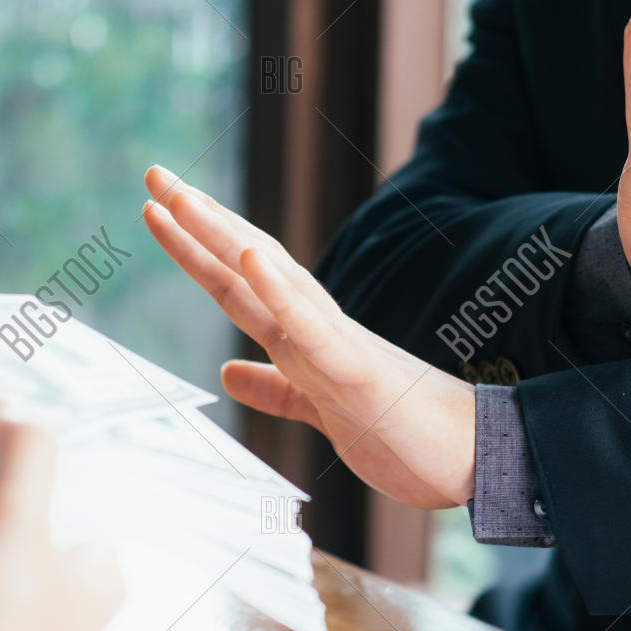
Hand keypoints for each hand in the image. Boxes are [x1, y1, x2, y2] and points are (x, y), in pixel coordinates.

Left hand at [141, 166, 476, 508]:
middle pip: (250, 264)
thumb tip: (227, 370)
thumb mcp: (320, 411)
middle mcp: (319, 329)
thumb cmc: (409, 435)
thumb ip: (276, 389)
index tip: (158, 207)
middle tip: (154, 172)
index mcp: (308, 339)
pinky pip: (314, 331)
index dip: (198, 245)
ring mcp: (340, 347)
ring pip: (272, 282)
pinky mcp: (361, 374)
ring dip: (223, 238)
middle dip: (198, 219)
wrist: (477, 459)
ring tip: (180, 197)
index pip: (244, 282)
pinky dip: (280, 294)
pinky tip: (249, 257)